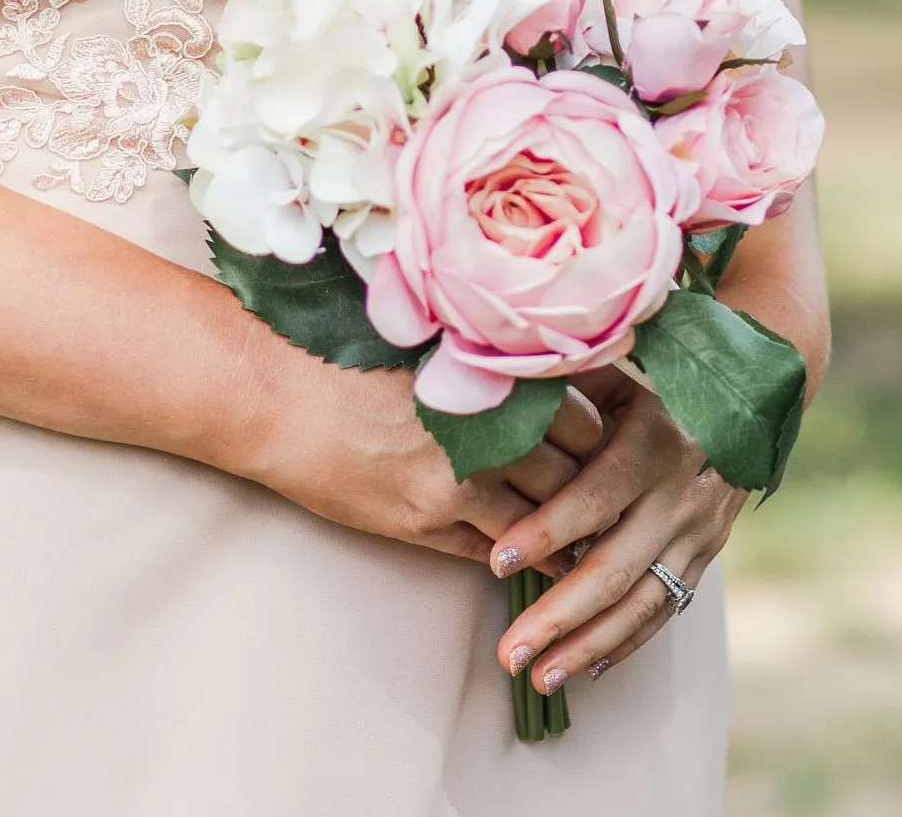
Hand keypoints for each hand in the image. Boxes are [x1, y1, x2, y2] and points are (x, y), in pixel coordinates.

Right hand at [244, 348, 604, 564]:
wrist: (278, 394)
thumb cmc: (347, 351)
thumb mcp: (429, 339)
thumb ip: (487, 361)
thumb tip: (537, 371)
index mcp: (490, 375)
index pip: (582, 412)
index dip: (606, 431)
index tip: (623, 440)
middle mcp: (485, 428)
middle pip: (577, 469)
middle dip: (602, 486)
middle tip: (623, 496)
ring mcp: (458, 480)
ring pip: (546, 519)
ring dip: (573, 532)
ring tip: (600, 541)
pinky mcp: (426, 522)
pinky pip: (497, 551)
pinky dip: (527, 559)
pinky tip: (545, 562)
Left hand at [487, 371, 746, 694]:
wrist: (748, 401)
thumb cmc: (657, 382)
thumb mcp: (618, 375)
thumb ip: (567, 391)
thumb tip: (501, 393)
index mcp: (652, 442)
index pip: (594, 498)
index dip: (546, 532)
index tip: (498, 561)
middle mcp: (678, 496)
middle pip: (615, 569)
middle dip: (558, 617)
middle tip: (510, 653)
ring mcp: (696, 533)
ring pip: (640, 604)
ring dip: (587, 646)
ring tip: (538, 677)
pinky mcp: (704, 557)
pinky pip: (663, 611)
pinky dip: (625, 642)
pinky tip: (585, 667)